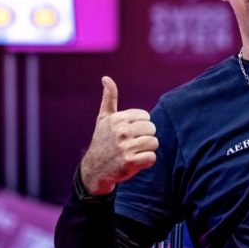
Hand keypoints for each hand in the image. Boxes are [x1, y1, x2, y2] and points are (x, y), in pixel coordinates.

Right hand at [79, 77, 158, 195]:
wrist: (94, 170)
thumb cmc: (103, 141)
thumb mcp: (103, 119)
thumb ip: (109, 98)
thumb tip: (106, 78)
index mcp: (117, 118)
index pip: (146, 118)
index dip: (140, 126)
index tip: (127, 133)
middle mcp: (121, 131)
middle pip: (152, 129)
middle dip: (145, 137)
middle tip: (130, 144)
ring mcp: (125, 147)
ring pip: (154, 143)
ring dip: (146, 150)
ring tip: (132, 153)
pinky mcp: (130, 162)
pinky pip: (152, 158)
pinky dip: (146, 162)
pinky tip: (134, 162)